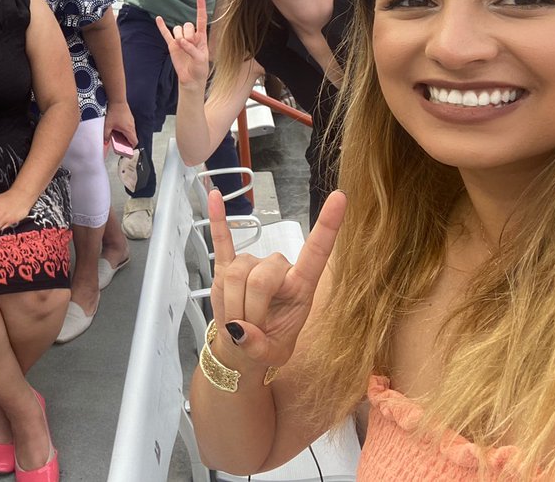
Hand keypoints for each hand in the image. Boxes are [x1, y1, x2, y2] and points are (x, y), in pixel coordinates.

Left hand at [103, 99, 136, 147]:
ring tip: (118, 135)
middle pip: (133, 138)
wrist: (117, 101)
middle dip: (127, 142)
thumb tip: (105, 142)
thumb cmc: (114, 112)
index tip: (126, 149)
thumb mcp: (107, 125)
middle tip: (120, 143)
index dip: (131, 147)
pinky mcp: (130, 118)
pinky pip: (129, 126)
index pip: (134, 142)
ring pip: (131, 132)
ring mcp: (132, 121)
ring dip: (126, 135)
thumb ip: (106, 135)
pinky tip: (118, 127)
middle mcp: (132, 126)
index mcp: (128, 130)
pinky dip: (125, 130)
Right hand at [155, 0, 209, 90]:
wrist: (191, 79)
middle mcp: (191, 36)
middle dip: (188, 34)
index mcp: (201, 37)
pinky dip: (161, 26)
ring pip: (177, 29)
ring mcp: (180, 40)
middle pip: (187, 25)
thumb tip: (180, 41)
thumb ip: (192, 49)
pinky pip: (165, 34)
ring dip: (179, 36)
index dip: (200, 9)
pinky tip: (158, 19)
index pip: (201, 20)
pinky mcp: (172, 46)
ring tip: (182, 47)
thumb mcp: (201, 59)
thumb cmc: (200, 69)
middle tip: (190, 46)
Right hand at [208, 187, 344, 369]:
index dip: (328, 225)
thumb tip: (240, 329)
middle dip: (250, 308)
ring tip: (236, 319)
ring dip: (232, 302)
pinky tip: (214, 197)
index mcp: (301, 287)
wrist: (243, 347)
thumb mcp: (271, 356)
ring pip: (237, 273)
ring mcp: (252, 264)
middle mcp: (279, 269)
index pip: (317, 252)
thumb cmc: (267, 345)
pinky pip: (222, 239)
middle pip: (261, 277)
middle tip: (247, 330)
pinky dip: (218, 220)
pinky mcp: (227, 265)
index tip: (340, 197)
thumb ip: (259, 347)